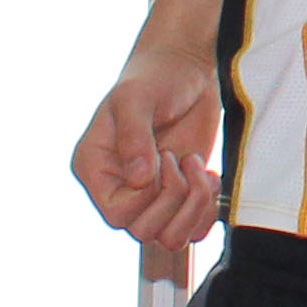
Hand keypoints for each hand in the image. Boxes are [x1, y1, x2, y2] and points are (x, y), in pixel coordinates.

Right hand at [72, 42, 221, 255]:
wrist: (186, 68)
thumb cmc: (154, 77)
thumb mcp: (136, 99)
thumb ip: (134, 136)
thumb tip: (138, 178)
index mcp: (96, 170)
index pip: (116, 215)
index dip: (148, 196)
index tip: (164, 157)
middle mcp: (118, 188)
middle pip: (143, 232)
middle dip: (175, 198)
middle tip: (184, 159)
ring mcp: (151, 195)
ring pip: (170, 238)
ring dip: (194, 207)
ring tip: (198, 168)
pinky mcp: (180, 195)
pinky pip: (193, 231)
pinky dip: (208, 211)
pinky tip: (210, 176)